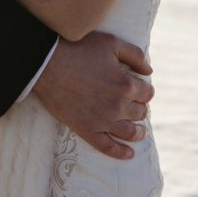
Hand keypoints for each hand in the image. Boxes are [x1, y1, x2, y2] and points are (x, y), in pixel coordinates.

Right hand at [33, 32, 154, 159]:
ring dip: (138, 132)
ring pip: (130, 132)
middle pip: (140, 112)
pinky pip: (109, 147)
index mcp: (126, 85)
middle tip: (135, 104)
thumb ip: (135, 55)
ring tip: (140, 131)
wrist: (48, 63)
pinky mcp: (87, 130)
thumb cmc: (79, 49)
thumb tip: (149, 70)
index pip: (147, 93)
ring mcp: (103, 121)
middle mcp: (118, 106)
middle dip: (141, 107)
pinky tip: (129, 153)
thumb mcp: (111, 43)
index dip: (145, 89)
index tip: (140, 87)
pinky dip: (121, 152)